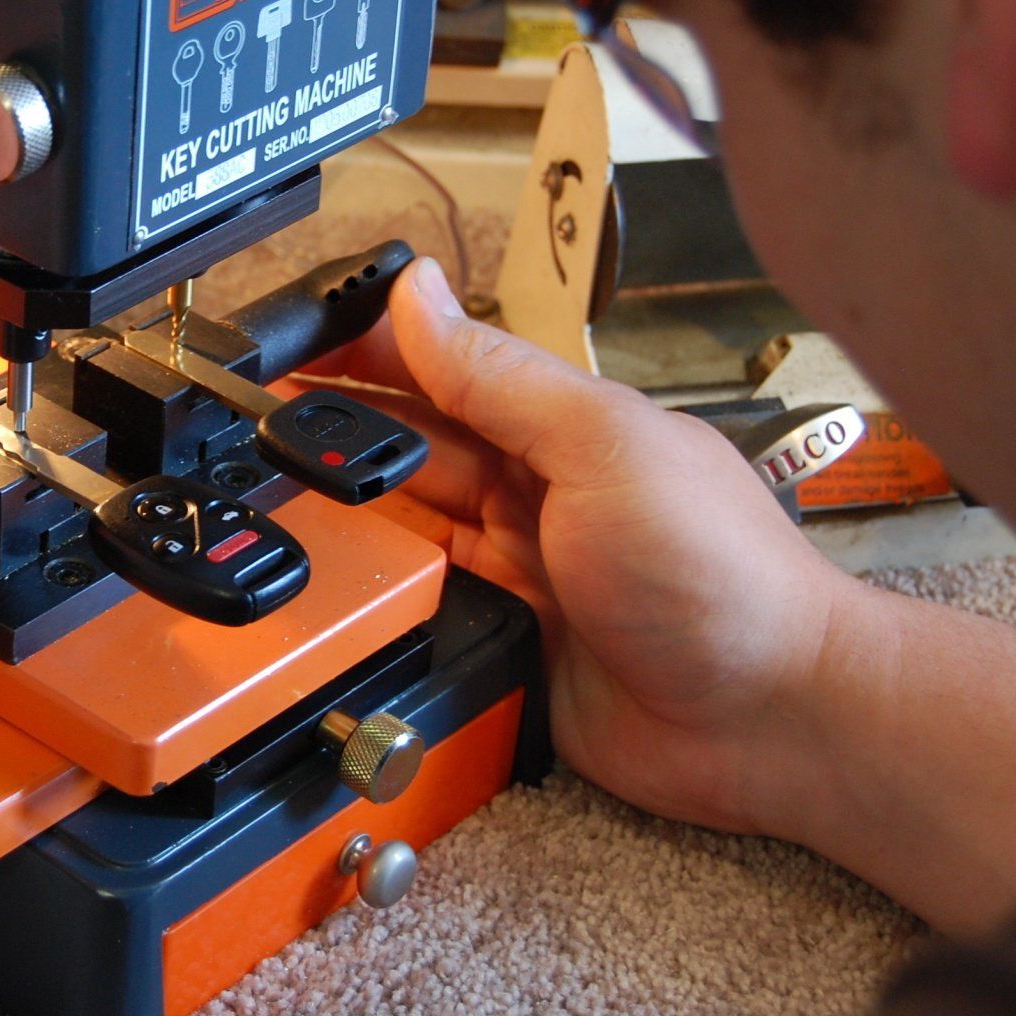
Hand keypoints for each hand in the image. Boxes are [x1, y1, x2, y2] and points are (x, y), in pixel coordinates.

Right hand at [304, 257, 859, 832]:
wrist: (769, 721)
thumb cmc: (716, 573)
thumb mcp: (600, 447)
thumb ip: (501, 378)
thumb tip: (420, 293)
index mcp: (560, 427)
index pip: (441, 367)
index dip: (366, 348)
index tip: (290, 339)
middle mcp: (532, 493)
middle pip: (408, 448)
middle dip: (333, 427)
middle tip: (246, 415)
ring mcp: (516, 572)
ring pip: (404, 526)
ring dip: (345, 506)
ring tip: (264, 485)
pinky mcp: (503, 646)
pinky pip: (418, 608)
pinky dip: (373, 591)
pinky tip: (326, 577)